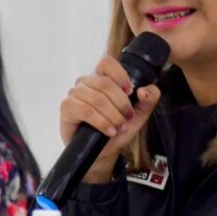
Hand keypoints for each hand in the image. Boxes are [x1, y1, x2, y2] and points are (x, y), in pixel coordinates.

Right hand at [60, 55, 160, 182]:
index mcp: (102, 78)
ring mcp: (75, 93)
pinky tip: (109, 131)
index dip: (120, 75)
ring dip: (112, 115)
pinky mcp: (67, 107)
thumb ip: (149, 99)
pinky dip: (100, 122)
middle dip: (121, 103)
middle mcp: (87, 82)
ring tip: (118, 128)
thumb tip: (144, 91)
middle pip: (105, 83)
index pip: (107, 63)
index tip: (130, 92)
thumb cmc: (119, 128)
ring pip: (96, 98)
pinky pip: (85, 110)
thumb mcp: (139, 114)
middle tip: (127, 118)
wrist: (104, 152)